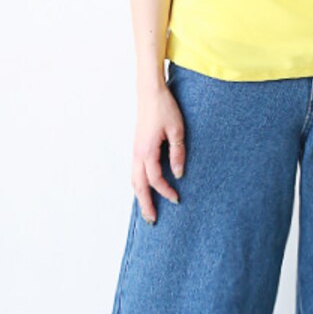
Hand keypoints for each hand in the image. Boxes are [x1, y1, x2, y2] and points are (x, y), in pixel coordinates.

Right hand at [132, 84, 184, 223]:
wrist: (150, 92)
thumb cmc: (164, 108)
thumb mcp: (177, 130)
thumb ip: (177, 153)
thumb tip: (178, 174)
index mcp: (146, 151)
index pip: (155, 179)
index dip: (165, 191)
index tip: (177, 199)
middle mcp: (137, 153)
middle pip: (138, 185)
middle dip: (145, 204)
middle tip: (152, 221)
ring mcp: (135, 150)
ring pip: (134, 179)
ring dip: (139, 196)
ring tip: (146, 210)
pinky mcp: (137, 147)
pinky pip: (135, 171)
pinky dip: (138, 184)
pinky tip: (144, 189)